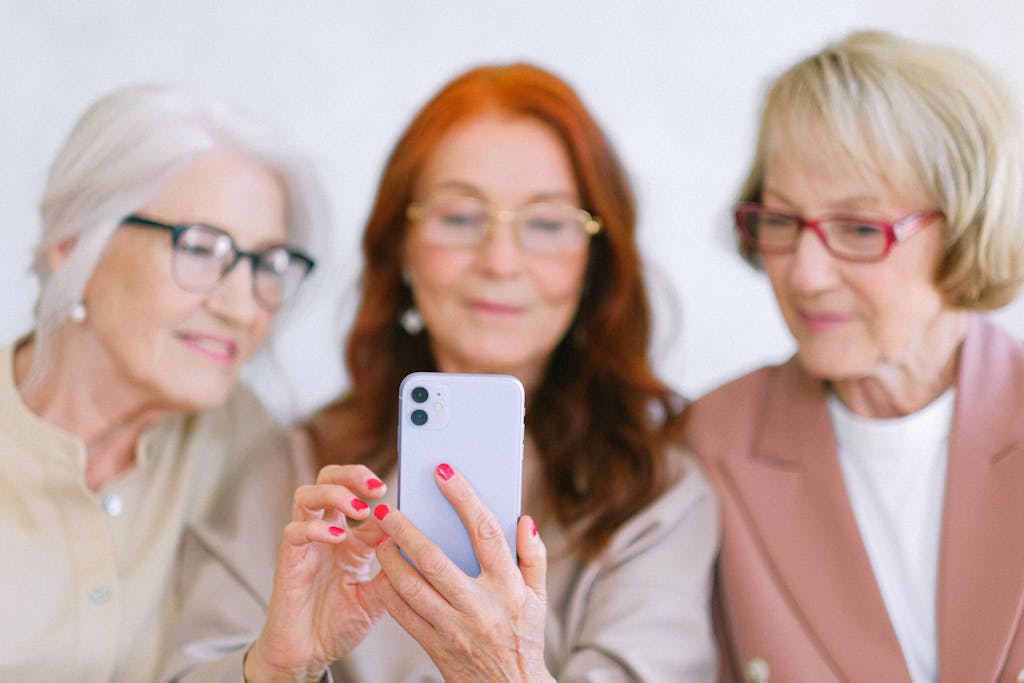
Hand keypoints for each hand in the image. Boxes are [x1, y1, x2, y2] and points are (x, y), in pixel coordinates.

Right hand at [244, 464, 387, 681]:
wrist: (309, 655)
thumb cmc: (339, 623)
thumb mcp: (377, 594)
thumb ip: (392, 568)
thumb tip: (415, 541)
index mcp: (348, 537)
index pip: (359, 495)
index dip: (378, 489)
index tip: (403, 494)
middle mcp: (325, 533)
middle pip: (328, 479)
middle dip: (352, 474)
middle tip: (376, 488)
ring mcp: (305, 545)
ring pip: (307, 496)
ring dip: (334, 494)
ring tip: (360, 508)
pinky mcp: (289, 562)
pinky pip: (295, 532)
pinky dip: (317, 529)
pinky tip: (339, 538)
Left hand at [371, 464, 552, 682]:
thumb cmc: (525, 638)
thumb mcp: (539, 597)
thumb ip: (534, 555)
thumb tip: (524, 519)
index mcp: (508, 586)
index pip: (484, 531)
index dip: (463, 497)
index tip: (442, 471)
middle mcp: (479, 606)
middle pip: (435, 558)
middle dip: (406, 529)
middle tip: (386, 506)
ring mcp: (454, 628)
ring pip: (411, 587)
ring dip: (390, 558)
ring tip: (378, 536)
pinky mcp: (435, 646)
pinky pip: (403, 615)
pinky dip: (389, 590)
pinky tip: (382, 570)